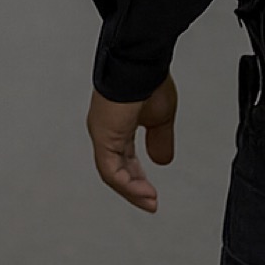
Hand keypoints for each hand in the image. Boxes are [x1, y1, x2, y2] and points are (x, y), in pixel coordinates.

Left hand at [87, 76, 176, 212]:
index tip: (150, 192)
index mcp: (117, 124)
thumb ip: (160, 140)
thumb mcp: (160, 118)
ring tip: (149, 201)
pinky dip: (127, 184)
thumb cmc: (148, 78)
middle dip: (134, 188)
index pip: (123, 159)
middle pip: (115, 169)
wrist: (141, 61)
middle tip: (150, 203)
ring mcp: (102, 132)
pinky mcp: (102, 135)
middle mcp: (106, 129)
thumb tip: (162, 161)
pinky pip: (111, 169)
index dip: (137, 178)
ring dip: (132, 190)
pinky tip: (142, 191)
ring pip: (112, 173)